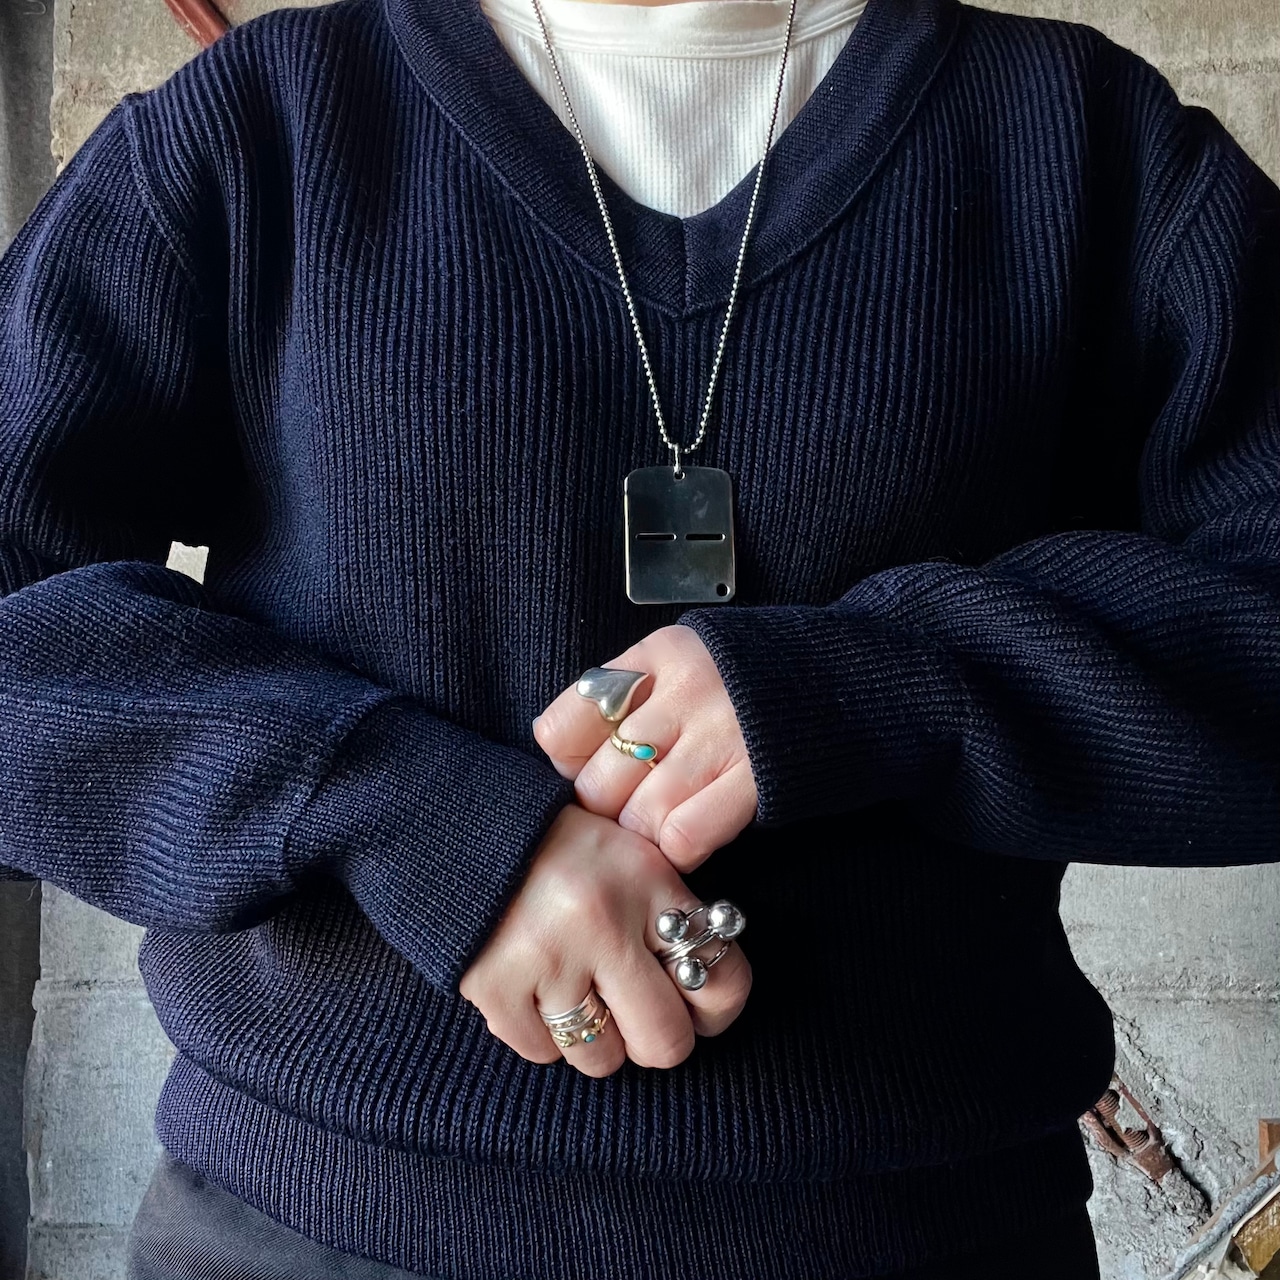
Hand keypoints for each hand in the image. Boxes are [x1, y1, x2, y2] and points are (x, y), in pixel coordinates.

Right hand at [458, 803, 751, 1075]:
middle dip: (654, 1039)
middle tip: (633, 1016)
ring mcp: (547, 957)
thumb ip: (671, 915)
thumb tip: (710, 996)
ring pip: (601, 1058)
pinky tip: (535, 989)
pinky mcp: (495, 986)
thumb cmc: (561, 852)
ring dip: (595, 1039)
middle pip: (665, 1042)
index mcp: (648, 881)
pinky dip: (542, 1034)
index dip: (715, 1006)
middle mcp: (604, 921)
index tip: (692, 1003)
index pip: (721, 977)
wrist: (461, 829)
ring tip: (577, 994)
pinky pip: (542, 1053)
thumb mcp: (631, 857)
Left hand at [533, 625, 757, 872]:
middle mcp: (684, 691)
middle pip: (599, 783)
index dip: (569, 762)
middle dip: (608, 809)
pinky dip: (680, 848)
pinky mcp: (755, 778)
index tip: (590, 766)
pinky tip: (694, 830)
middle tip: (631, 805)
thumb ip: (628, 696)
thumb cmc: (749, 681)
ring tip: (666, 818)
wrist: (850, 680)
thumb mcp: (683, 661)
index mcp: (656, 655)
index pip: (563, 725)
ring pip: (639, 817)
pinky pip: (685, 837)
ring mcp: (720, 735)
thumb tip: (565, 760)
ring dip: (646, 833)